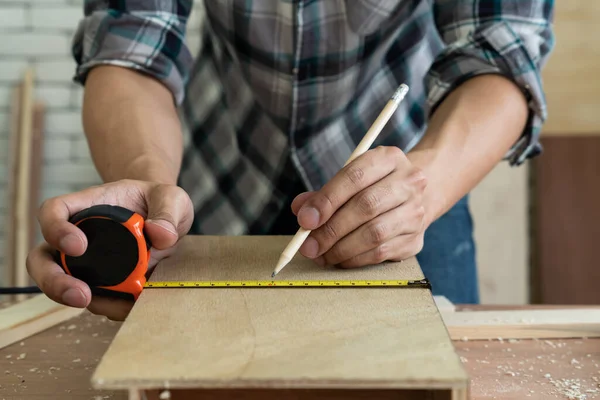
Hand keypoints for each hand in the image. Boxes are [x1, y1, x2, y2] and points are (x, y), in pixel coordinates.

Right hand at [26, 179, 193, 320]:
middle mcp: (77, 235)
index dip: (55, 229)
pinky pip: (96, 300)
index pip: (53, 212)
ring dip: (78, 300)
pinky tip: (129, 306)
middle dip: (53, 281)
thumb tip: (160, 235)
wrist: (166, 221)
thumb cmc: (159, 202)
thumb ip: (168, 210)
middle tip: (80, 295)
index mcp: (87, 206)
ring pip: (60, 285)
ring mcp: (84, 263)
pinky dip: (110, 306)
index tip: (78, 246)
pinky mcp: (101, 283)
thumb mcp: (171, 197)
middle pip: (42, 259)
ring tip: (111, 305)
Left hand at [291, 146, 427, 267]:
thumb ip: (323, 194)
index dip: (327, 200)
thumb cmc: (373, 187)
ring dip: (341, 249)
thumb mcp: (350, 179)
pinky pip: (381, 253)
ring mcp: (416, 211)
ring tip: (321, 255)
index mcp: (388, 158)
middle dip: (331, 230)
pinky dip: (355, 259)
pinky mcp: (416, 239)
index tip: (305, 220)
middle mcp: (409, 182)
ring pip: (374, 234)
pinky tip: (339, 260)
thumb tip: (301, 212)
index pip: (355, 177)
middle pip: (366, 206)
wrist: (418, 197)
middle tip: (308, 246)